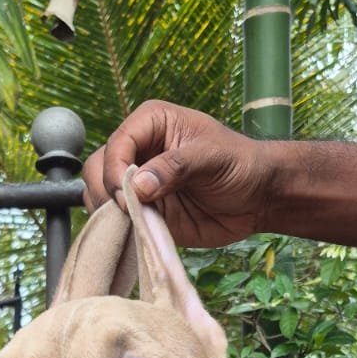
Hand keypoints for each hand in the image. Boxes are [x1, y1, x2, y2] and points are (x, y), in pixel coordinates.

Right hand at [82, 100, 276, 247]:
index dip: (116, 171)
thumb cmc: (241, 164)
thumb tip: (138, 185)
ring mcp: (138, 183)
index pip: (117, 144)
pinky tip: (134, 233)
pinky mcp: (143, 211)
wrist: (258, 198)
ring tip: (131, 223)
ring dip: (107, 212)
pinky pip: (117, 220)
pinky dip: (118, 229)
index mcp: (151, 124)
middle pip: (98, 168)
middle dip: (105, 191)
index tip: (128, 196)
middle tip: (128, 212)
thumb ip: (175, 168)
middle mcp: (138, 151)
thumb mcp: (212, 158)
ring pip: (100, 195)